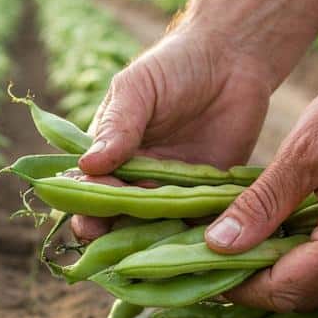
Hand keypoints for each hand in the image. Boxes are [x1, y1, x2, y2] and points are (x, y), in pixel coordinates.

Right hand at [73, 26, 275, 240]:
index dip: (86, 209)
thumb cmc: (173, 67)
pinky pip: (197, 225)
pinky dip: (196, 240)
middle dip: (115, 239)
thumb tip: (88, 166)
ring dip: (155, 246)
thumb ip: (117, 126)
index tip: (92, 217)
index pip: (87, 192)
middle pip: (117, 222)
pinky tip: (197, 247)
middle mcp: (135, 181)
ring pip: (155, 231)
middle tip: (123, 247)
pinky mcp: (207, 197)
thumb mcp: (137, 89)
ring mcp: (171, 192)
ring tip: (159, 257)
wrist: (231, 59)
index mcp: (108, 156)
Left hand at [207, 62, 317, 311]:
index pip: (285, 286)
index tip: (199, 265)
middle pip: (301, 298)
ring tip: (238, 250)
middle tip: (211, 259)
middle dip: (252, 285)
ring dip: (276, 278)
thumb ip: (262, 202)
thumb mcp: (305, 148)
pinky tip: (275, 242)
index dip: (238, 284)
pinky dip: (301, 267)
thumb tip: (217, 245)